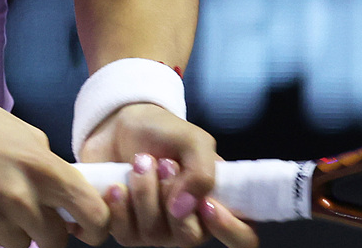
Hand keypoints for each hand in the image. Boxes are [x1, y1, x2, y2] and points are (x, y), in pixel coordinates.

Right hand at [0, 91, 109, 247]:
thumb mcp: (24, 134)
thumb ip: (49, 165)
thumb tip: (69, 195)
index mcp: (41, 167)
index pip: (91, 211)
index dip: (98, 226)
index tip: (90, 229)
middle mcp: (19, 195)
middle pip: (55, 240)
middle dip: (51, 233)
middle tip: (39, 218)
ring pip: (23, 246)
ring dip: (18, 233)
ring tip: (1, 205)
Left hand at [77, 104, 258, 247]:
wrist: (121, 126)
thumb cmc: (164, 133)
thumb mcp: (194, 140)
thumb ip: (202, 172)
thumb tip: (184, 208)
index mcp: (218, 204)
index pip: (243, 238)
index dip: (231, 230)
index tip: (207, 204)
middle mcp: (191, 224)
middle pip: (189, 237)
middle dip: (170, 196)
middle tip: (164, 162)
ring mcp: (158, 231)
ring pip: (154, 235)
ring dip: (144, 194)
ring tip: (140, 162)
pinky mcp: (128, 230)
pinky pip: (125, 236)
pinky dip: (120, 207)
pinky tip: (118, 185)